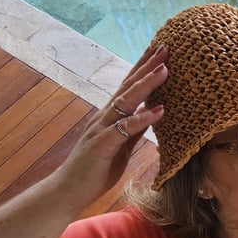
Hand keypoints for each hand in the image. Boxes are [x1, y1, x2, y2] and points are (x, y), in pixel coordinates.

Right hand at [53, 44, 168, 208]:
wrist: (71, 190)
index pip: (130, 87)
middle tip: (166, 47)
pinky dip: (142, 118)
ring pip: (126, 101)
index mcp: (111, 117)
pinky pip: (124, 129)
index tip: (161, 53)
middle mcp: (105, 117)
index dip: (145, 69)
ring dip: (146, 84)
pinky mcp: (102, 144)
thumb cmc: (97, 169)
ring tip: (165, 70)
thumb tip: (151, 115)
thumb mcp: (122, 147)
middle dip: (147, 66)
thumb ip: (134, 130)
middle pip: (129, 86)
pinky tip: (159, 110)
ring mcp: (102, 128)